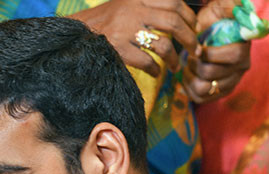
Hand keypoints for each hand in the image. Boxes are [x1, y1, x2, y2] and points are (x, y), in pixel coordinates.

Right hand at [74, 0, 197, 75]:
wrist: (74, 34)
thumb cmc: (103, 21)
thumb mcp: (126, 2)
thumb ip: (149, 4)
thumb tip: (178, 13)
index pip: (174, 2)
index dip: (188, 16)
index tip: (193, 27)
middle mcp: (133, 10)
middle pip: (173, 23)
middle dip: (189, 38)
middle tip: (194, 49)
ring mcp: (125, 30)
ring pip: (163, 44)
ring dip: (174, 58)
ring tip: (176, 66)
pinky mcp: (117, 49)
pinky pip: (146, 61)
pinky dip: (155, 69)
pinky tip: (156, 72)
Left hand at [182, 0, 250, 102]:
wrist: (204, 35)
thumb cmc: (212, 20)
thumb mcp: (221, 8)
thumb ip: (231, 6)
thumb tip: (236, 10)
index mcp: (244, 48)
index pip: (234, 56)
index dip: (211, 54)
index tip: (198, 47)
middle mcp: (241, 68)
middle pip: (212, 74)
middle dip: (195, 64)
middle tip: (190, 56)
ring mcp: (230, 83)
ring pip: (204, 89)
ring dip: (190, 76)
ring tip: (189, 66)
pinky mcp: (218, 94)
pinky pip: (199, 98)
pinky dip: (188, 87)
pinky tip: (189, 75)